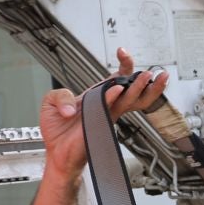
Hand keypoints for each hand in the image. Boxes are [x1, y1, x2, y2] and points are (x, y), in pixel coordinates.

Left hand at [38, 48, 172, 179]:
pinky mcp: (99, 125)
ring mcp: (105, 115)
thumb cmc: (58, 131)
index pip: (118, 78)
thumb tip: (72, 106)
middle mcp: (106, 105)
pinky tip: (119, 88)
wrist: (56, 152)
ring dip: (139, 88)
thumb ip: (61, 95)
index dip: (124, 65)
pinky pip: (109, 108)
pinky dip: (113, 97)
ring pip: (130, 100)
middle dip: (145, 80)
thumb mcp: (51, 102)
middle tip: (152, 72)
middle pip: (133, 91)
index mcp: (98, 96)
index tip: (123, 52)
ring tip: (147, 77)